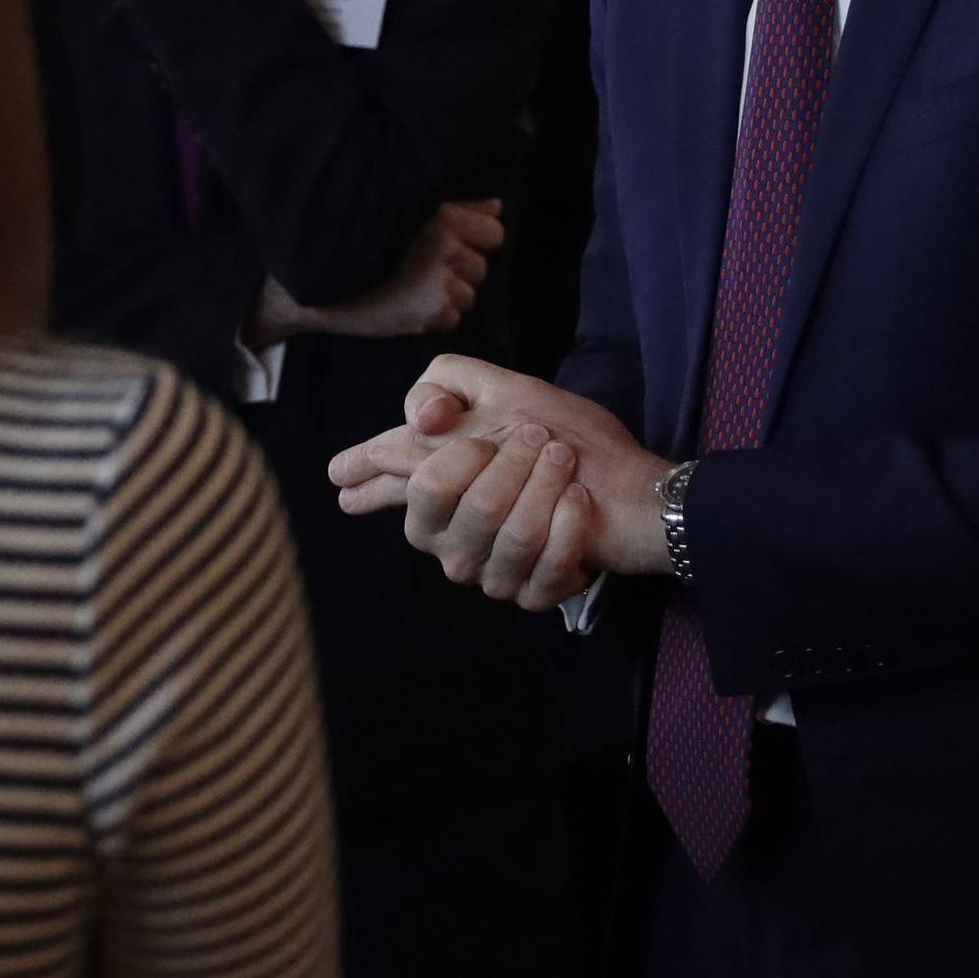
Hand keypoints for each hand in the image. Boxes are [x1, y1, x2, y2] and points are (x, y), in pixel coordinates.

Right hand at [244, 201, 503, 347]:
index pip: (494, 233)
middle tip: (421, 271)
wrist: (320, 288)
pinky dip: (435, 319)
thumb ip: (461, 209)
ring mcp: (441, 280)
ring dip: (447, 297)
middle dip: (459, 272)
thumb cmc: (367, 247)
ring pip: (470, 296)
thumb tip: (498, 206)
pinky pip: (453, 319)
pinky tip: (408, 308)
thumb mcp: (412, 217)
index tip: (445, 249)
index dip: (475, 243)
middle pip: (481, 267)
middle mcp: (445, 245)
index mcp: (442, 217)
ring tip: (412, 289)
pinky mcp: (433, 311)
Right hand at [328, 355, 671, 591]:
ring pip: (504, 531)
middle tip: (537, 438)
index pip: (395, 485)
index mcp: (441, 491)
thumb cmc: (567, 436)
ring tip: (565, 462)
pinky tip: (581, 504)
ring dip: (544, 486)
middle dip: (500, 461)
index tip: (342, 473)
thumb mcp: (508, 390)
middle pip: (445, 500)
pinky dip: (571, 526)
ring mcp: (491, 572)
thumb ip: (448, 384)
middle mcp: (454, 540)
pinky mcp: (534, 594)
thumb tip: (412, 418)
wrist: (636, 484)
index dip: (368, 474)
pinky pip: (545, 565)